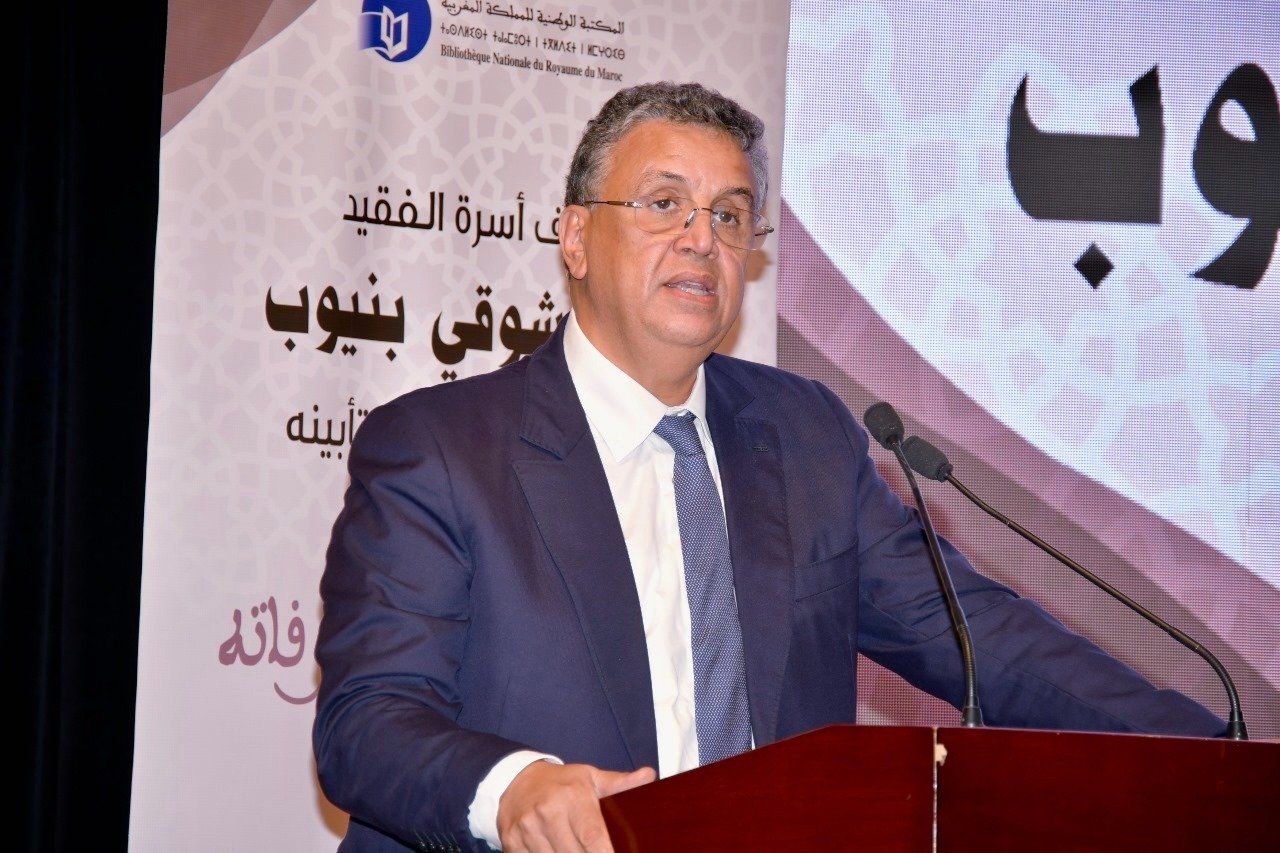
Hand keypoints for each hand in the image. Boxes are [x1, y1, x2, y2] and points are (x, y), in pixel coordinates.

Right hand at [496, 760, 655, 851]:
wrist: (516, 780)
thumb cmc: (562, 783)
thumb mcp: (590, 777)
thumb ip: (620, 784)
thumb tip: (649, 776)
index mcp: (572, 797)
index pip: (593, 836)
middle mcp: (548, 813)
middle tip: (595, 851)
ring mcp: (527, 829)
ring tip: (573, 847)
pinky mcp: (511, 842)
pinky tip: (554, 850)